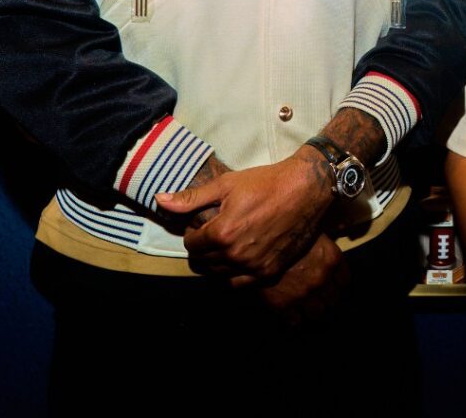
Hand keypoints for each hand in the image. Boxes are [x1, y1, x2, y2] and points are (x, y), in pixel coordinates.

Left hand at [155, 151, 332, 283]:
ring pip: (220, 274)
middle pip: (204, 261)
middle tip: (214, 233)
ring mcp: (253, 266)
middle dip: (204, 248)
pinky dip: (234, 274)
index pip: (191, 244)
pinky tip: (239, 258)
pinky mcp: (269, 271)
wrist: (306, 189)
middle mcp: (235, 254)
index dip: (194, 233)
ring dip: (217, 261)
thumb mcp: (227, 184)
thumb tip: (160, 200)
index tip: (202, 224)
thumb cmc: (266, 182)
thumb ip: (192, 198)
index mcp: (222, 232)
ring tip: (226, 244)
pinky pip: (240, 283)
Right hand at [259, 234, 348, 326]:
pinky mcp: (284, 306)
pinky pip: (295, 322)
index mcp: (331, 258)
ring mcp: (304, 294)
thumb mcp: (311, 231)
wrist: (254, 244)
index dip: (337, 284)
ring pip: (317, 314)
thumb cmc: (285, 232)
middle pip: (333, 300)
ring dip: (312, 310)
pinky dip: (293, 319)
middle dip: (326, 298)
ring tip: (306, 306)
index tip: (332, 284)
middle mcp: (321, 279)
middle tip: (318, 296)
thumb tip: (336, 237)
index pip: (345, 281)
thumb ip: (324, 244)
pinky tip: (290, 312)